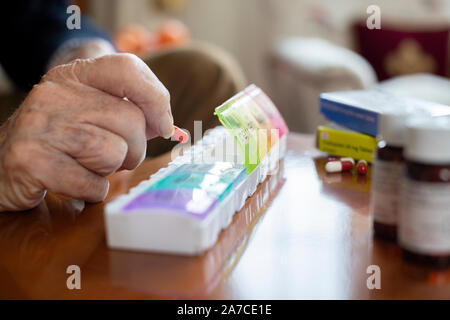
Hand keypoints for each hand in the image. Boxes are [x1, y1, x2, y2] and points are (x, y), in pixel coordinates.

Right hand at [0, 53, 173, 210]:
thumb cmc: (59, 141)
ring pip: (114, 152)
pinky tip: (73, 183)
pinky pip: (92, 183)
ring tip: (87, 167)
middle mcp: (56, 94)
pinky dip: (92, 191)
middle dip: (134, 150)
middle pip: (131, 121)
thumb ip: (128, 112)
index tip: (163, 126)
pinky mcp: (31, 159)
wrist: (1, 164)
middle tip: (114, 158)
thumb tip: (168, 125)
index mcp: (74, 76)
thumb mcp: (89, 113)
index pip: (127, 68)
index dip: (156, 98)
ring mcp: (41, 125)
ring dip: (110, 170)